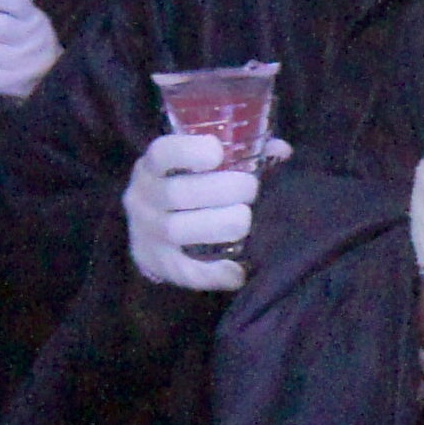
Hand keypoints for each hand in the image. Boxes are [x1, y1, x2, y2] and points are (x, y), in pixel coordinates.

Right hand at [126, 130, 255, 292]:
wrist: (150, 226)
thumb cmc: (186, 184)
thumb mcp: (198, 164)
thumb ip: (238, 154)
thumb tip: (281, 150)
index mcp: (152, 166)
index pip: (162, 153)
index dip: (189, 151)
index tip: (218, 152)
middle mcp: (143, 197)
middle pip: (178, 193)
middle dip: (224, 190)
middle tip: (251, 190)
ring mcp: (147, 232)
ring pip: (178, 230)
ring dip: (220, 225)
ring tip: (246, 221)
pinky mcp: (156, 263)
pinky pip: (183, 271)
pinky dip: (213, 273)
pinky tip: (237, 271)